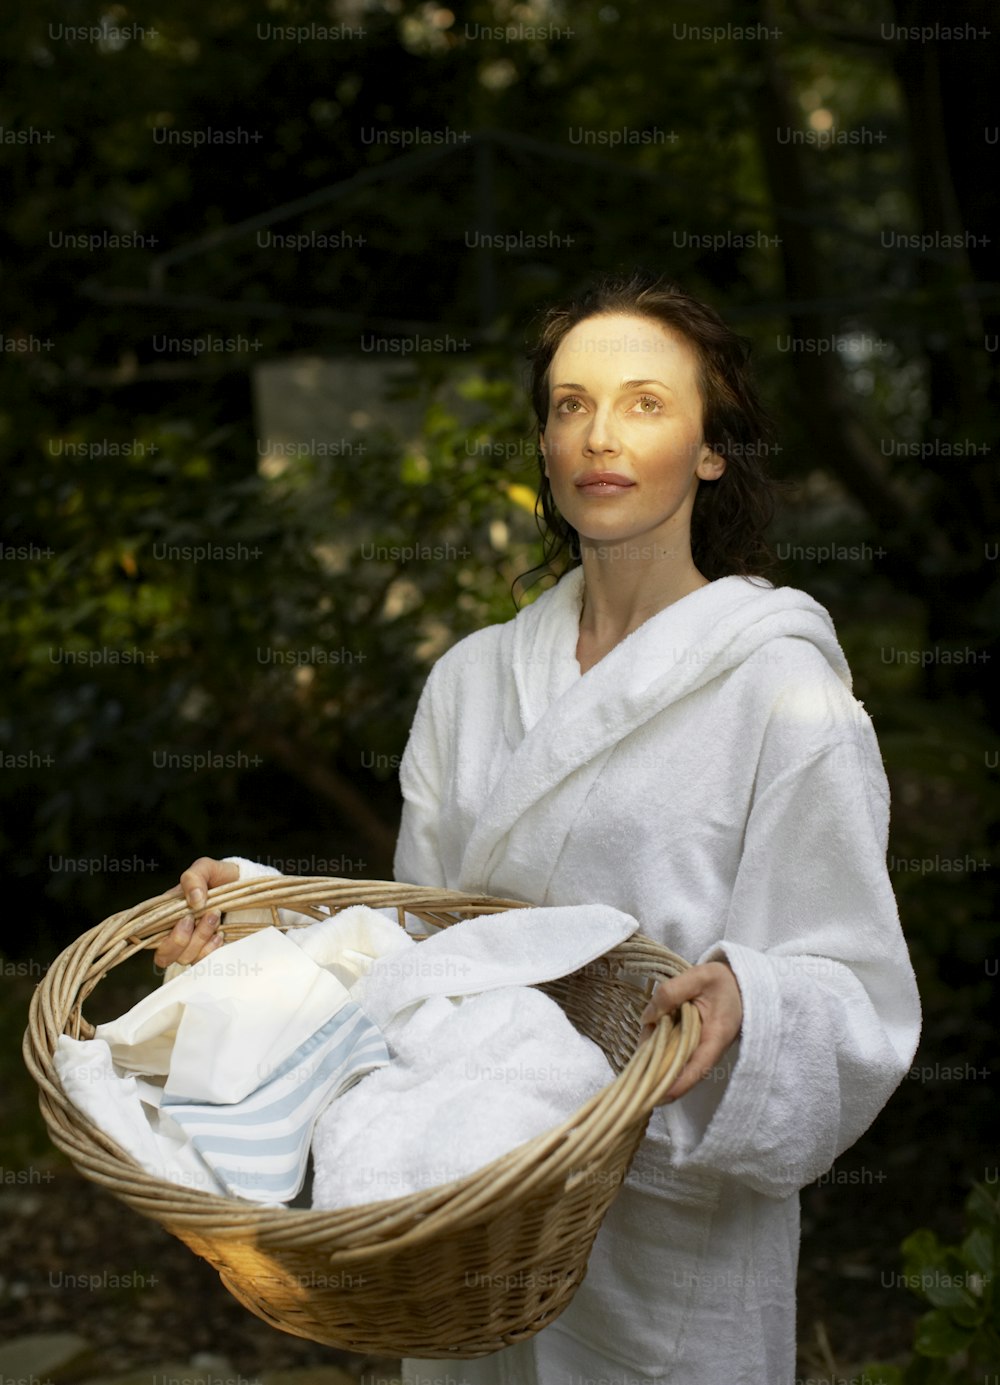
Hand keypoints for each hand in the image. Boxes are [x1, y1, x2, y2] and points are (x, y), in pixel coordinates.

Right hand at [152, 857, 240, 968]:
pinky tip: (220, 933)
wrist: (242, 885)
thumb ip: (193, 879)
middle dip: (180, 940)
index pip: (149, 936)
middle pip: (163, 956)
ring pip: (184, 958)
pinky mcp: (207, 950)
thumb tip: (194, 900)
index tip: (186, 917)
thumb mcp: (204, 868)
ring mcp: (191, 943)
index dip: (162, 936)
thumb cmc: (218, 876)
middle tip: (198, 916)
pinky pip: (202, 960)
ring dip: (201, 938)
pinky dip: (211, 948)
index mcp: (166, 914)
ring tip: (215, 916)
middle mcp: (174, 932)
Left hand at [638, 960, 742, 1103]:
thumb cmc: (722, 982)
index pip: (698, 1068)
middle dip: (657, 1071)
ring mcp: (699, 1049)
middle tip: (636, 1067)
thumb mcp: (699, 977)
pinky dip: (659, 1047)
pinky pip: (673, 1052)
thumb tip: (648, 1017)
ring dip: (655, 1056)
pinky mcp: (691, 1044)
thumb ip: (671, 992)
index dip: (678, 1084)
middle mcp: (708, 1050)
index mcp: (716, 1037)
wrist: (737, 985)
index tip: (658, 1095)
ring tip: (643, 1043)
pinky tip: (649, 1036)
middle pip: (681, 1070)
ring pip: (674, 1062)